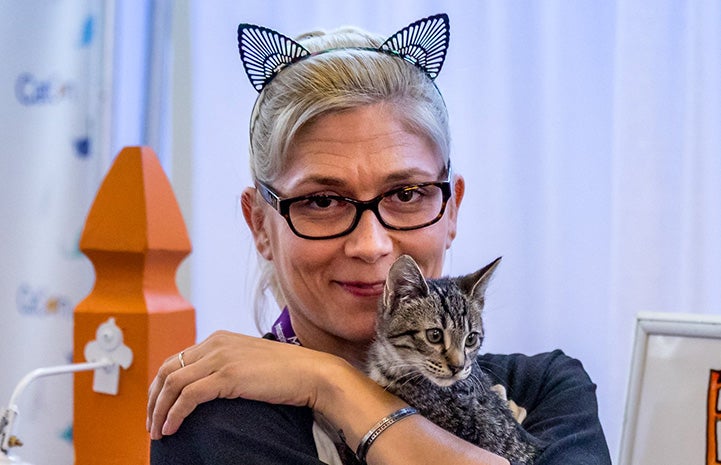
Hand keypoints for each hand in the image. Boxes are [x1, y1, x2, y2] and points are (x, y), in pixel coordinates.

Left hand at [146, 330, 336, 438]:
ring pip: (173, 384)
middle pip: (167, 370)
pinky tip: (173, 428)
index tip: (158, 408)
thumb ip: (227, 367)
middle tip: (151, 423)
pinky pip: (189, 396)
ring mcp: (221, 358)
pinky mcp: (228, 375)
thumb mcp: (249, 363)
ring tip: (158, 431)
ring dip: (159, 410)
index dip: (160, 386)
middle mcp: (215, 344)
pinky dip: (175, 414)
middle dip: (153, 399)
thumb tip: (208, 388)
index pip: (176, 360)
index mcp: (218, 339)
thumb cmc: (287, 372)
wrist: (312, 373)